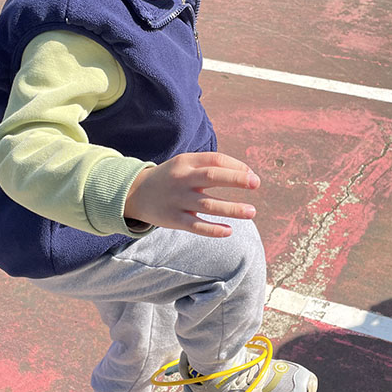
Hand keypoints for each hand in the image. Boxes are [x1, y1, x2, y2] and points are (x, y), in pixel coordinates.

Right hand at [124, 152, 259, 237]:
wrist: (135, 193)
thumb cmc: (171, 178)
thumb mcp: (185, 164)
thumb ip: (210, 165)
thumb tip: (245, 173)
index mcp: (186, 162)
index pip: (215, 160)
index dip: (236, 166)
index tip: (252, 175)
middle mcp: (182, 180)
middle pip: (212, 177)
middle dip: (235, 179)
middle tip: (256, 183)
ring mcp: (177, 200)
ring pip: (208, 205)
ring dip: (231, 209)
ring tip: (252, 212)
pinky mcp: (173, 219)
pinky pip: (195, 225)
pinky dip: (212, 229)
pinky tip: (229, 231)